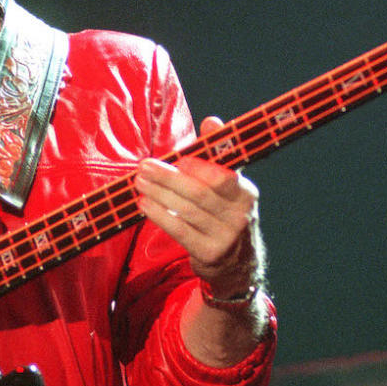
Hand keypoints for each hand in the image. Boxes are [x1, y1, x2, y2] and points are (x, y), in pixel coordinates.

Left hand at [135, 117, 261, 297]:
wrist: (239, 264)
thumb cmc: (225, 213)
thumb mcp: (229, 186)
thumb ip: (217, 154)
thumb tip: (212, 121)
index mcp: (246, 194)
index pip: (223, 177)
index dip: (198, 167)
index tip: (175, 157)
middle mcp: (240, 216)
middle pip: (199, 193)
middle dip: (168, 178)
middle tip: (144, 166)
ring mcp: (226, 238)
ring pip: (186, 211)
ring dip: (159, 195)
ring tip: (139, 182)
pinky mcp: (210, 254)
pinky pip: (179, 231)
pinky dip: (160, 216)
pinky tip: (144, 205)